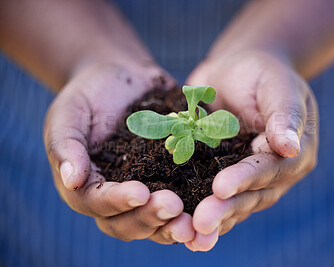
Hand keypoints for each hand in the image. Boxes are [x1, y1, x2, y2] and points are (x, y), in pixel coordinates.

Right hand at [44, 62, 194, 243]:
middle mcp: (117, 196)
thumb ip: (66, 146)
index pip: (99, 204)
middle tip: (174, 207)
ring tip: (194, 220)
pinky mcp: (171, 177)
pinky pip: (184, 196)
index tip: (140, 192)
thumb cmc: (88, 94)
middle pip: (130, 222)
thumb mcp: (68, 114)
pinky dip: (196, 205)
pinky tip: (214, 202)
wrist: (121, 77)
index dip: (118, 202)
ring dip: (174, 223)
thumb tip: (71, 180)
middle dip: (151, 218)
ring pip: (158, 219)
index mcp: (88, 186)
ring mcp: (147, 188)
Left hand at [185, 51, 318, 250]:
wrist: (238, 72)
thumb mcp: (277, 85)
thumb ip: (284, 115)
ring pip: (233, 205)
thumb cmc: (262, 72)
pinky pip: (212, 197)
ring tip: (190, 237)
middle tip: (200, 224)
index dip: (245, 179)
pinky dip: (198, 211)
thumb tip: (291, 147)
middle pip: (251, 196)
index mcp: (293, 152)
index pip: (269, 169)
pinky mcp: (222, 176)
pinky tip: (181, 229)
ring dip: (212, 220)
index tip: (220, 188)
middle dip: (225, 209)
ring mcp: (247, 178)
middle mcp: (273, 173)